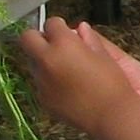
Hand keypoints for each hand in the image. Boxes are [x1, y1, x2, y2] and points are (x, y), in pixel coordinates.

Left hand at [12, 16, 139, 137]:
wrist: (111, 115)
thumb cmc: (112, 82)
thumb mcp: (103, 56)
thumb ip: (88, 39)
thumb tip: (80, 28)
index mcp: (64, 44)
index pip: (50, 24)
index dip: (58, 26)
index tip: (65, 31)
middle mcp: (47, 60)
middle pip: (27, 38)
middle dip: (38, 38)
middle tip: (54, 45)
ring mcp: (42, 81)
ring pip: (33, 63)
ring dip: (44, 61)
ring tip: (65, 70)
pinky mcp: (43, 99)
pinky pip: (40, 83)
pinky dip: (49, 81)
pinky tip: (68, 88)